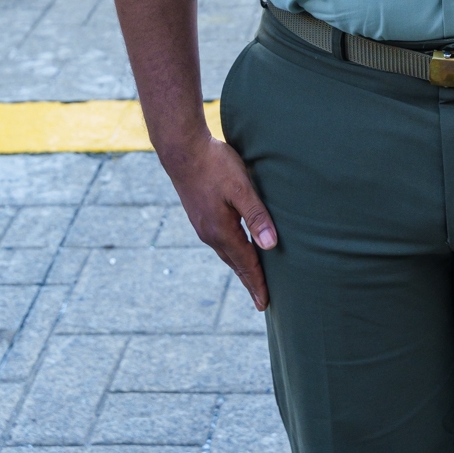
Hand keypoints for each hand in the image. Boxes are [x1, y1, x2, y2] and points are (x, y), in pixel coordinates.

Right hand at [165, 135, 276, 308]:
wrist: (182, 149)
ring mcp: (202, 224)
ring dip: (240, 267)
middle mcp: (210, 233)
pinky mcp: (199, 214)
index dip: (257, 283)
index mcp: (222, 231)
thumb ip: (256, 216)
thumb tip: (270, 246)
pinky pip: (219, 241)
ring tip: (250, 278)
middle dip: (249, 281)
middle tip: (261, 301)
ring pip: (226, 253)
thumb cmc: (215, 165)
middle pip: (235, 263)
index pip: (246, 264)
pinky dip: (231, 252)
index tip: (266, 304)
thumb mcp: (241, 188)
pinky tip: (234, 247)